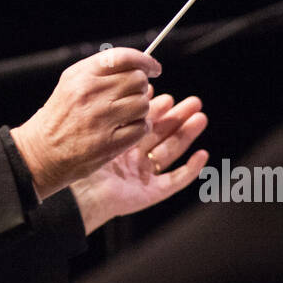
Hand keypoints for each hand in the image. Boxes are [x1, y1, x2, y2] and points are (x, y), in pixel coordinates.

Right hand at [10, 47, 162, 199]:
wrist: (42, 152)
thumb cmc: (60, 117)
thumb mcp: (71, 83)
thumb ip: (100, 71)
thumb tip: (137, 64)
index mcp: (82, 75)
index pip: (124, 57)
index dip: (145, 60)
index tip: (154, 67)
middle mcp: (91, 93)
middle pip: (138, 80)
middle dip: (141, 87)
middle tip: (133, 95)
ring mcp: (101, 118)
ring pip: (143, 103)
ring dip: (140, 109)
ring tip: (126, 115)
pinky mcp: (109, 142)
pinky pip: (141, 127)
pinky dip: (139, 128)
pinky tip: (126, 129)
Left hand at [70, 94, 208, 234]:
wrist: (81, 193)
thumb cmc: (82, 161)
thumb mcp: (100, 132)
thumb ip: (116, 114)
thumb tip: (126, 89)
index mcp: (120, 144)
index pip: (143, 122)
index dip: (157, 109)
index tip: (167, 96)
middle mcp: (133, 158)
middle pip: (161, 134)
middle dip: (178, 117)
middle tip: (194, 101)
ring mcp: (144, 176)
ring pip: (171, 151)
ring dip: (187, 135)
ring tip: (200, 117)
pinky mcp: (151, 193)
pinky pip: (175, 180)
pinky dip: (190, 169)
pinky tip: (202, 155)